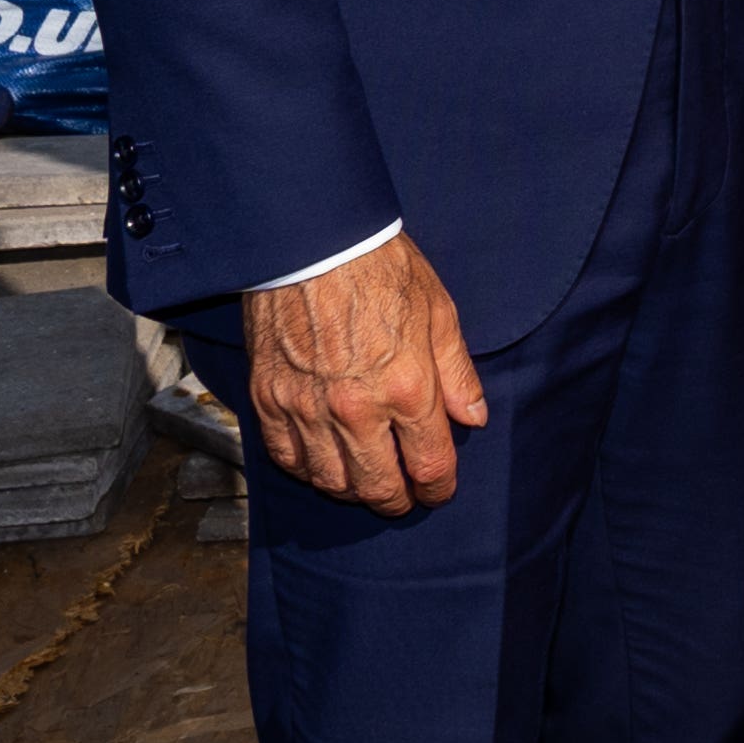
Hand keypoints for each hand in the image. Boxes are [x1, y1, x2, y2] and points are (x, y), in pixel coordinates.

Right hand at [241, 230, 486, 517]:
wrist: (312, 242)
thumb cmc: (381, 269)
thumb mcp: (439, 313)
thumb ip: (457, 375)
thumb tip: (474, 419)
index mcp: (407, 387)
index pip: (429, 464)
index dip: (439, 487)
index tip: (440, 491)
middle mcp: (356, 408)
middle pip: (378, 486)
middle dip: (397, 501)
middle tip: (405, 499)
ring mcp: (307, 408)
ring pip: (330, 481)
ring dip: (354, 491)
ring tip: (368, 484)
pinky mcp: (269, 400)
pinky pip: (288, 458)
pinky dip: (309, 471)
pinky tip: (324, 464)